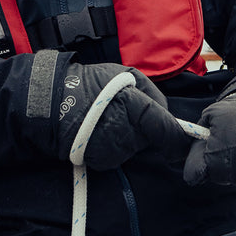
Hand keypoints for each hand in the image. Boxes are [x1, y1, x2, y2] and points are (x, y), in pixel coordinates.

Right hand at [56, 62, 187, 169]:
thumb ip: (152, 92)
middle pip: (150, 138)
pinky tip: (99, 132)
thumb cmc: (90, 84)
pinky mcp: (103, 161)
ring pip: (134, 147)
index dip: (177, 138)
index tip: (182, 141)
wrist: (53, 103)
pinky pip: (119, 155)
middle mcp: (128, 132)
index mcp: (136, 107)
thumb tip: (165, 111)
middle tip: (123, 111)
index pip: (166, 128)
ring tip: (107, 119)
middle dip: (144, 128)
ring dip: (128, 137)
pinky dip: (114, 146)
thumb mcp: (125, 73)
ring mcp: (115, 149)